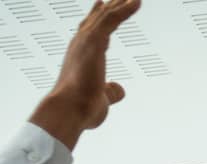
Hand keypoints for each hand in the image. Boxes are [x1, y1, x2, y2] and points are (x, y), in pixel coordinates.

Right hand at [29, 0, 138, 148]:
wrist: (69, 109)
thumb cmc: (79, 109)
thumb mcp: (100, 99)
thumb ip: (111, 92)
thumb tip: (119, 90)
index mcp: (80, 57)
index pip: (90, 32)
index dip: (98, 19)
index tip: (102, 7)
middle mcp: (80, 44)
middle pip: (97, 19)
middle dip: (109, 7)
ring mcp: (86, 41)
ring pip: (106, 16)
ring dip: (120, 5)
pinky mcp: (94, 41)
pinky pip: (112, 19)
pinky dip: (125, 9)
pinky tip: (136, 2)